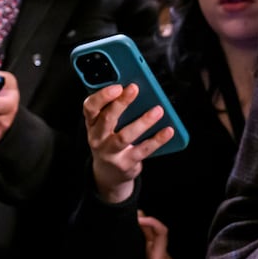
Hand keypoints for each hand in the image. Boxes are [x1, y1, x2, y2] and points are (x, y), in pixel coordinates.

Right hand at [83, 83, 174, 202]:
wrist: (109, 173)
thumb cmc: (109, 139)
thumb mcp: (105, 124)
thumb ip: (115, 107)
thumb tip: (135, 89)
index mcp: (92, 122)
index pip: (90, 107)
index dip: (102, 96)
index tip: (117, 86)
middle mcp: (97, 137)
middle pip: (107, 119)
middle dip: (121, 103)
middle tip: (135, 88)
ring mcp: (110, 152)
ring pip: (125, 136)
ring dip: (142, 122)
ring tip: (158, 110)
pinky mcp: (125, 163)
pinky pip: (142, 150)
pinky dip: (156, 140)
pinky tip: (168, 130)